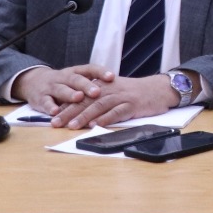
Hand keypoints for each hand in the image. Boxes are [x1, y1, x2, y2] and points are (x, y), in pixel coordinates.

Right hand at [13, 64, 114, 118]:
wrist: (33, 82)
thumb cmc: (64, 83)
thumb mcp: (77, 80)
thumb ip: (93, 83)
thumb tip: (117, 88)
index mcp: (76, 72)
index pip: (90, 69)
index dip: (101, 72)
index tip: (112, 77)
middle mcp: (64, 77)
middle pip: (76, 79)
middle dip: (86, 85)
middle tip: (97, 92)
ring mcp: (51, 86)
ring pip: (61, 89)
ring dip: (69, 94)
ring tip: (78, 98)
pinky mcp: (40, 97)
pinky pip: (45, 102)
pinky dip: (50, 106)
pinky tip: (55, 112)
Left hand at [49, 73, 178, 128]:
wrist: (160, 89)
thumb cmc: (137, 93)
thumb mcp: (116, 91)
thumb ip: (100, 99)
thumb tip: (81, 112)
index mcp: (104, 86)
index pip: (81, 96)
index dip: (66, 106)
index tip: (53, 116)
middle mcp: (110, 90)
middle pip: (86, 100)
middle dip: (69, 112)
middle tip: (55, 123)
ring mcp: (121, 97)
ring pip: (98, 106)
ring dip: (84, 116)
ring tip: (71, 126)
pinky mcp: (132, 105)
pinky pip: (117, 112)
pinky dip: (105, 119)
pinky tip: (96, 125)